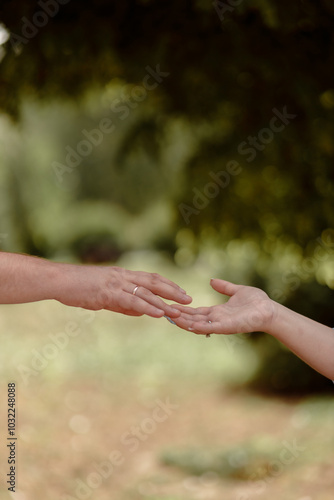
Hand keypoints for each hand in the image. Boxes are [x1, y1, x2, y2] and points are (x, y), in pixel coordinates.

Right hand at [56, 264, 191, 317]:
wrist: (61, 281)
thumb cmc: (79, 288)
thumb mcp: (105, 296)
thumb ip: (123, 304)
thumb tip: (142, 312)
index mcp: (123, 275)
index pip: (151, 278)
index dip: (168, 284)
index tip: (181, 291)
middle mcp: (123, 276)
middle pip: (154, 282)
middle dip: (173, 291)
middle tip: (189, 299)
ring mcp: (117, 284)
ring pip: (146, 292)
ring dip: (164, 302)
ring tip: (179, 310)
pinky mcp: (109, 293)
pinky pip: (132, 300)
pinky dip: (147, 307)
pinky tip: (158, 313)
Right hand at [170, 279, 274, 334]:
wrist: (270, 310)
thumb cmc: (257, 302)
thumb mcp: (237, 290)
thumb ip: (224, 287)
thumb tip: (212, 281)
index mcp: (218, 312)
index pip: (196, 312)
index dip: (183, 309)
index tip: (169, 305)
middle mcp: (217, 319)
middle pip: (193, 319)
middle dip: (179, 316)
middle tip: (163, 311)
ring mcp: (221, 324)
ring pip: (198, 325)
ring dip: (185, 322)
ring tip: (171, 317)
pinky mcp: (228, 327)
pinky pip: (211, 328)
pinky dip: (199, 327)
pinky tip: (188, 325)